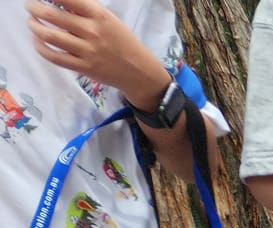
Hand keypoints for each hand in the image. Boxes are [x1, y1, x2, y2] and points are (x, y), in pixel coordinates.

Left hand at [27, 0, 166, 103]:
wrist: (140, 72)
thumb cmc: (122, 41)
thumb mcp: (109, 19)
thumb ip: (86, 8)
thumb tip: (60, 1)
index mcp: (99, 15)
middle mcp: (92, 31)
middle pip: (51, 14)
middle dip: (33, 7)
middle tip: (30, 6)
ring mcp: (87, 51)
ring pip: (49, 35)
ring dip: (34, 25)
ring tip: (32, 22)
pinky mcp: (83, 67)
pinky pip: (54, 56)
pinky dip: (40, 46)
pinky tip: (38, 40)